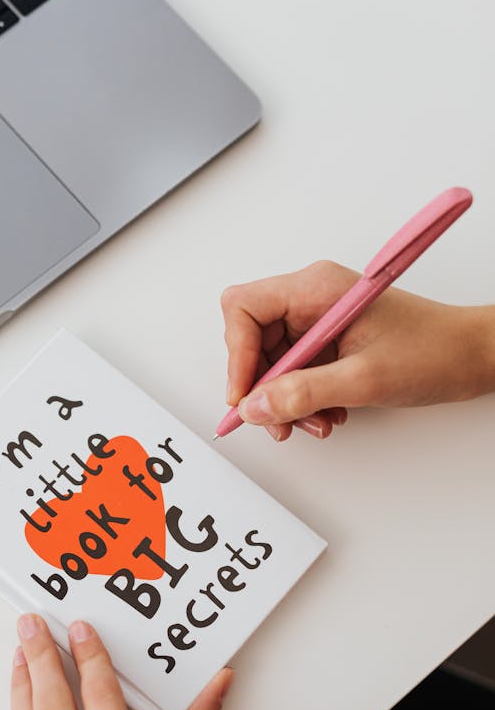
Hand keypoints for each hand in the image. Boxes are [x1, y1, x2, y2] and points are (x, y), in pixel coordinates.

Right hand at [221, 261, 494, 440]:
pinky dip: (302, 398)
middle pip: (252, 338)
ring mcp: (318, 319)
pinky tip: (327, 412)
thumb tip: (255, 407)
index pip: (244, 309)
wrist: (472, 357)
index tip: (244, 396)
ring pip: (272, 361)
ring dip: (285, 399)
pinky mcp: (328, 340)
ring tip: (313, 421)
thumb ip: (303, 393)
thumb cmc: (434, 351)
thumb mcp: (364, 379)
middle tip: (276, 420)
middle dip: (262, 386)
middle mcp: (311, 297)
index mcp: (315, 288)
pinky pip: (295, 370)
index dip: (237, 354)